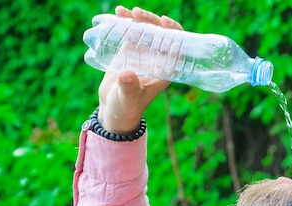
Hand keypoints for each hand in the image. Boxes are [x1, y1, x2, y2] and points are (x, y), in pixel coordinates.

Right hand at [97, 6, 183, 133]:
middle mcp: (159, 60)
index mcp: (166, 70)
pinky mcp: (131, 50)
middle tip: (137, 14)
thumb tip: (126, 75)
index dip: (174, 32)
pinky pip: (132, 31)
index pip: (178, 47)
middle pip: (162, 34)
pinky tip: (118, 13)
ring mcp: (145, 54)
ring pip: (148, 30)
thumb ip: (129, 87)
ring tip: (125, 12)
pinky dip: (126, 21)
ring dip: (139, 18)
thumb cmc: (126, 107)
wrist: (114, 108)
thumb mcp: (128, 98)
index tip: (164, 22)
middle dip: (152, 21)